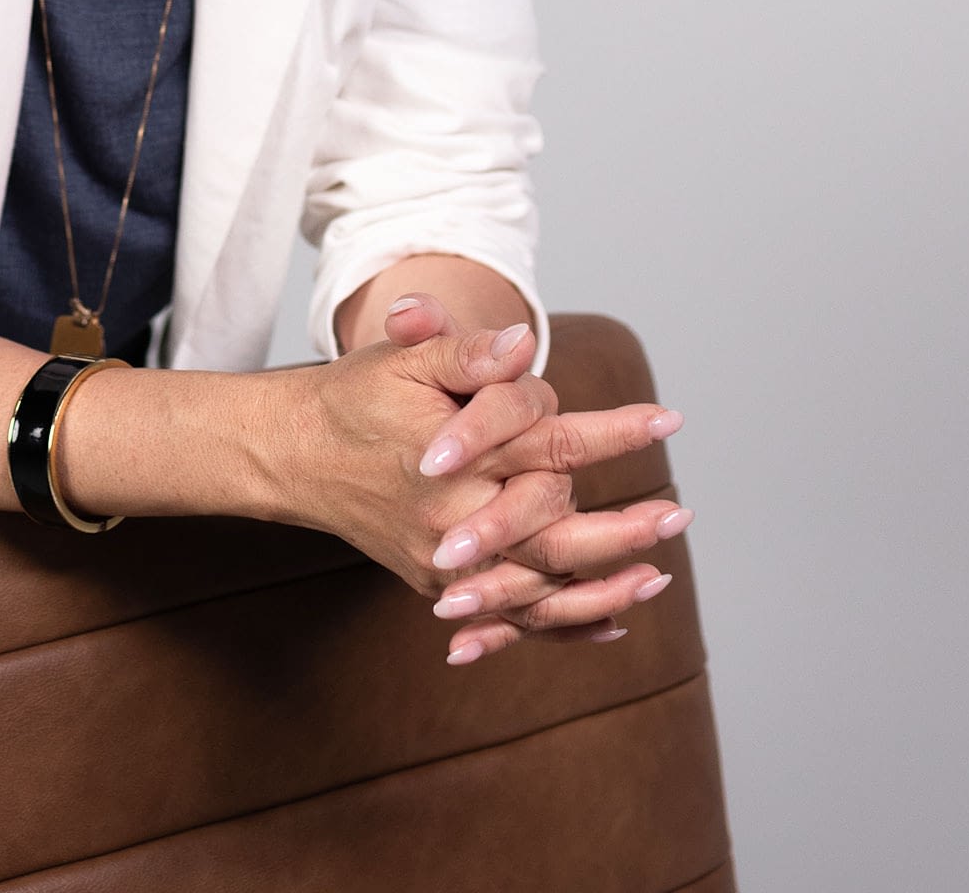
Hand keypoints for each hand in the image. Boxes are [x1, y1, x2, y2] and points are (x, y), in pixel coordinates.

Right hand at [382, 293, 691, 662]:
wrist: (290, 454)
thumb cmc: (352, 398)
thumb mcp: (402, 360)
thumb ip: (464, 351)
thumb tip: (522, 344)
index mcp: (456, 459)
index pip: (551, 444)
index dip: (614, 432)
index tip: (668, 421)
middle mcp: (454, 521)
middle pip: (556, 534)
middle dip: (622, 528)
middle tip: (678, 516)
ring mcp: (446, 564)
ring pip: (539, 590)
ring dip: (603, 586)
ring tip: (656, 576)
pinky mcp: (437, 585)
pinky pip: (510, 618)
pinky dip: (560, 625)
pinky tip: (609, 623)